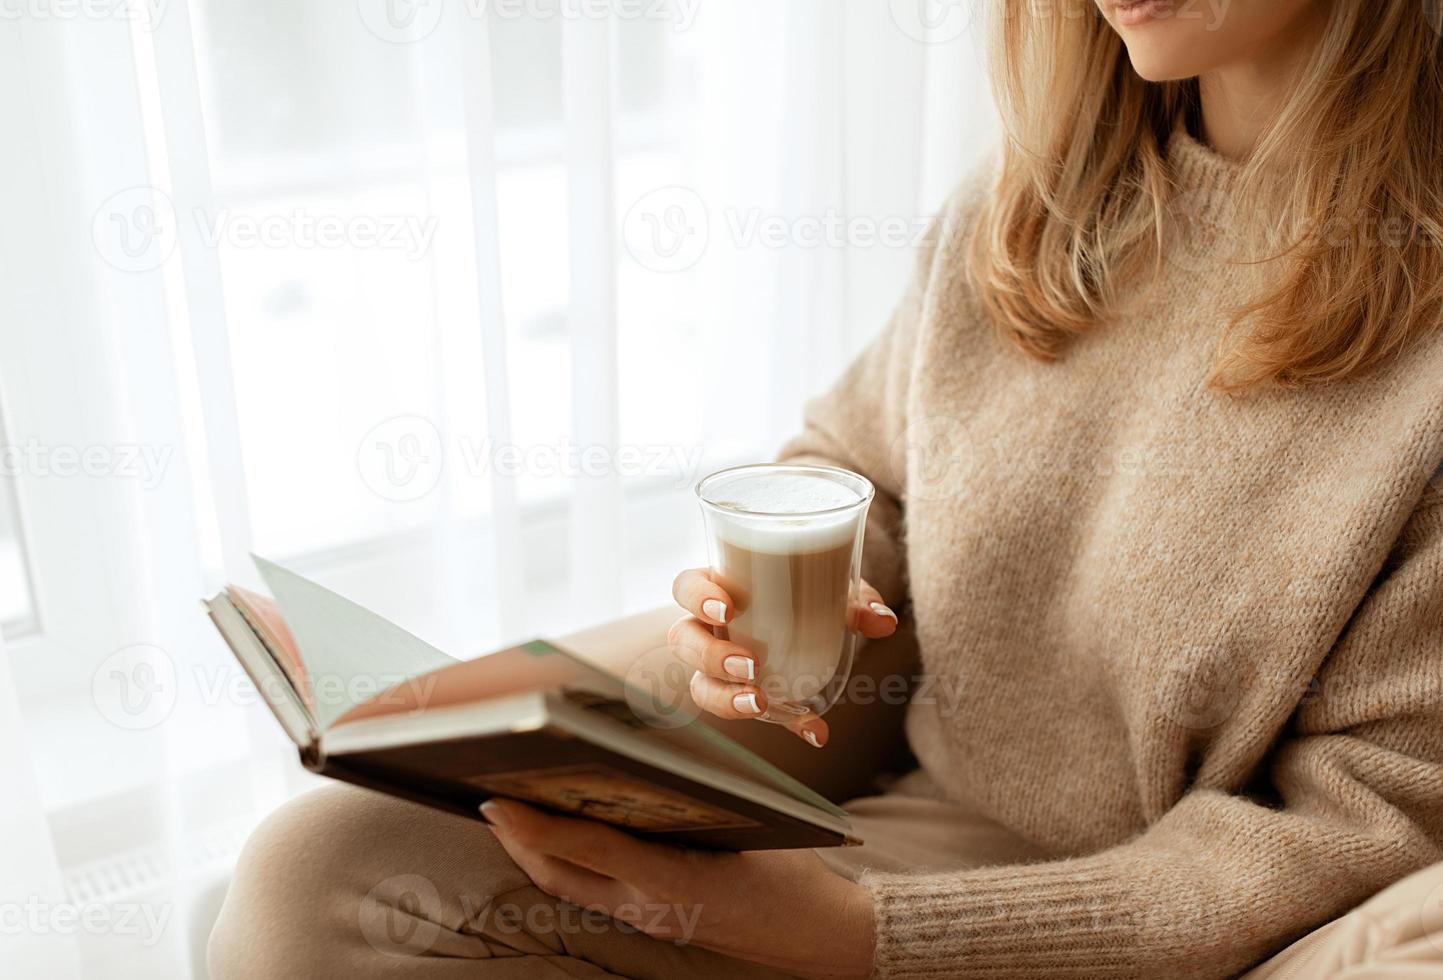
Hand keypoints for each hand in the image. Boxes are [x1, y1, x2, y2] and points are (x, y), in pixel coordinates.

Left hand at [481, 798, 875, 978]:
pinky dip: (564, 863)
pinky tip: (555, 836)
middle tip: (486, 796)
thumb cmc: (790, 872)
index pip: (589, 848)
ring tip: (507, 811)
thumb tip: (634, 753)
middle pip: (560, 875)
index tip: (496, 799)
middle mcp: (651, 906)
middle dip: (516, 839)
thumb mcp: (749, 824)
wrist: (818, 934)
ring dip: (533, 851)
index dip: (536, 825)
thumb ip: (693, 794)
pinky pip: (591, 892)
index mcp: (674, 881)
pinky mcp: (653, 919)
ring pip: (569, 886)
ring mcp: (649, 919)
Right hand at [669, 569, 897, 747]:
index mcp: (720, 588)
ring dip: (726, 699)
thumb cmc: (807, 589)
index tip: (727, 609)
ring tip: (760, 702)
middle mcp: (709, 627)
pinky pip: (753, 712)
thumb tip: (884, 622)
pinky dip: (787, 723)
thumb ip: (856, 600)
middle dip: (711, 657)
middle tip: (750, 665)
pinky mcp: (743, 694)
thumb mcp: (831, 586)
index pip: (685, 587)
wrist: (816, 614)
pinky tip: (814, 731)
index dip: (696, 597)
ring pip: (699, 686)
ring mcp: (719, 665)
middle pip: (684, 640)